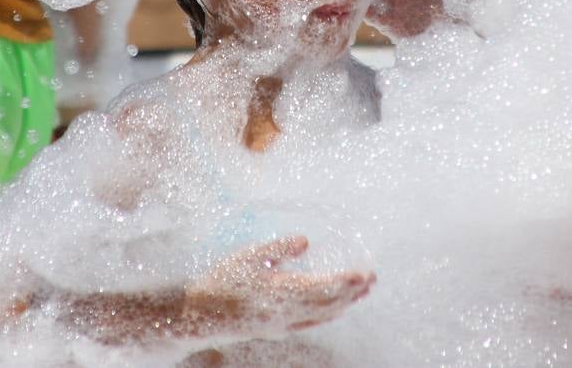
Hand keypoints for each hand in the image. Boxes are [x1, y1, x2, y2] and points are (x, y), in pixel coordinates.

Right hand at [185, 236, 373, 334]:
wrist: (199, 316)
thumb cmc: (222, 281)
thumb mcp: (248, 256)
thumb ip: (279, 248)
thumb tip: (305, 241)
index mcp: (281, 292)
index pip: (324, 287)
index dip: (347, 281)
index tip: (365, 272)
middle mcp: (287, 313)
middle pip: (329, 304)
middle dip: (353, 292)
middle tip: (373, 278)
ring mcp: (284, 325)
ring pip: (323, 316)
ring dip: (345, 303)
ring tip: (362, 291)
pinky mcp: (277, 330)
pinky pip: (311, 324)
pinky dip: (328, 315)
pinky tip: (335, 310)